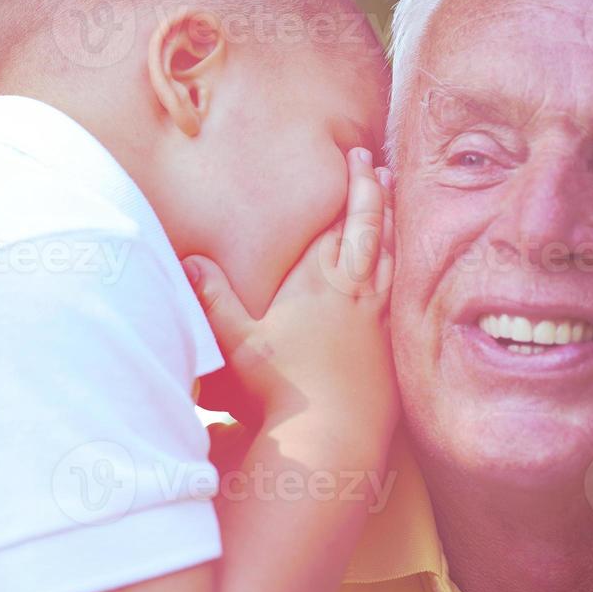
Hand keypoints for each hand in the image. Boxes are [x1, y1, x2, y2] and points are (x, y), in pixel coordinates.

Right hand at [185, 149, 398, 451]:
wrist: (332, 435)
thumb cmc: (280, 389)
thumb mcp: (236, 342)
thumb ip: (213, 299)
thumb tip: (188, 260)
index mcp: (318, 281)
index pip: (338, 220)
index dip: (349, 186)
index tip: (356, 156)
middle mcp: (354, 292)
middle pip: (370, 229)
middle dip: (373, 193)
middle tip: (377, 165)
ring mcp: (377, 319)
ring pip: (390, 257)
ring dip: (391, 225)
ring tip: (393, 201)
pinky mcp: (390, 346)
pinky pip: (401, 292)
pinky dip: (403, 269)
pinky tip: (402, 268)